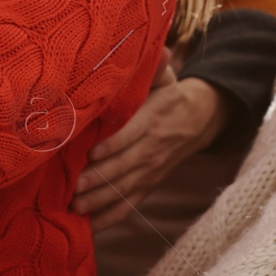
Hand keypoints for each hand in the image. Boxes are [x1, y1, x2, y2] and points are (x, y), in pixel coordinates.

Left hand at [73, 49, 229, 233]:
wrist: (200, 119)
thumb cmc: (170, 94)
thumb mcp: (165, 78)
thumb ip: (157, 68)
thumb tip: (162, 50)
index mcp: (152, 120)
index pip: (130, 135)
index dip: (112, 145)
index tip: (90, 153)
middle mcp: (152, 148)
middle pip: (124, 166)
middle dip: (99, 178)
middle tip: (75, 187)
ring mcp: (151, 170)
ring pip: (125, 188)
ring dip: (101, 200)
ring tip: (76, 207)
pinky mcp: (149, 184)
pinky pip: (131, 204)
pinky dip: (111, 216)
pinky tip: (91, 225)